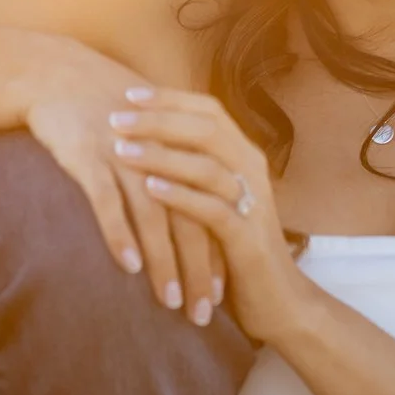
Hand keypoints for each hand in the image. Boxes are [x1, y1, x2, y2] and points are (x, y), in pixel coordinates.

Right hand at [23, 49, 225, 327]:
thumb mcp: (150, 127)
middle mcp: (159, 152)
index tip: (226, 290)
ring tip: (172, 302)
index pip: (209, 207)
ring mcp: (124, 154)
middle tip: (205, 312)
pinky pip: (108, 202)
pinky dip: (120, 234)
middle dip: (200, 269)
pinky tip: (130, 267)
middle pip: (189, 217)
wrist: (59, 74)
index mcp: (178, 147)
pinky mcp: (89, 157)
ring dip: (165, 262)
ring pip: (153, 217)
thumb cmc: (104, 104)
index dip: (218, 249)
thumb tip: (193, 209)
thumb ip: (174, 163)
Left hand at [108, 86, 312, 344]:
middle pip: (206, 128)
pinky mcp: (247, 238)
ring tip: (122, 150)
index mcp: (243, 155)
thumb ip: (195, 169)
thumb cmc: (236, 247)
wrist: (278, 301)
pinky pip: (212, 209)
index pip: (208, 110)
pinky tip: (150, 190)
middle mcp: (251, 170)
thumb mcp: (216, 199)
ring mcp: (252, 202)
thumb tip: (151, 139)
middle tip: (115, 118)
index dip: (169, 99)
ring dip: (161, 155)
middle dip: (158, 120)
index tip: (129, 93)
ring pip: (207, 165)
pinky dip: (179, 196)